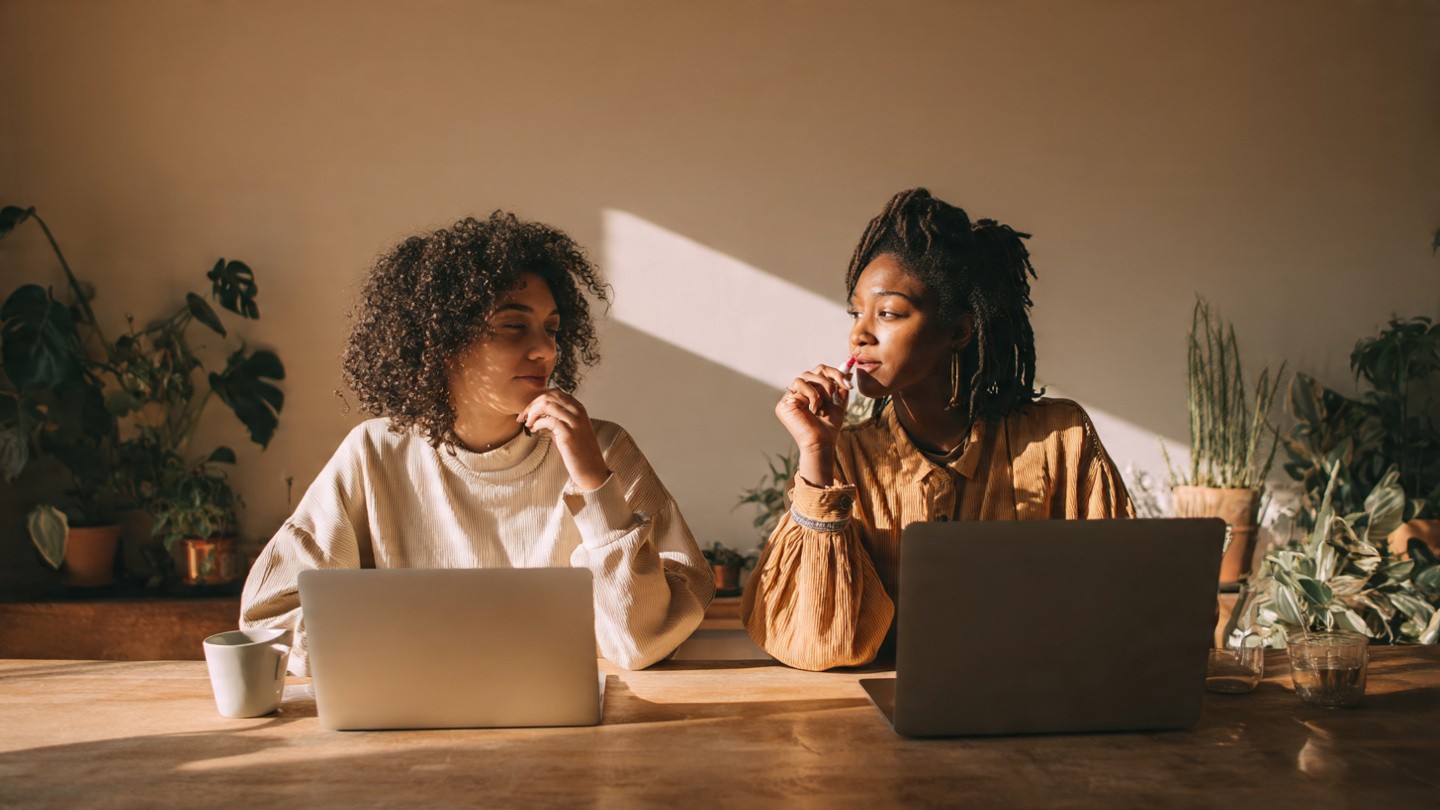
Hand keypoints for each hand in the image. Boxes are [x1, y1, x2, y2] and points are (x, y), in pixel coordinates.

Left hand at [518, 390, 609, 490]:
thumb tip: (538, 416)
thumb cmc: (578, 453)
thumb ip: (556, 421)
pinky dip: (536, 423)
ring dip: (532, 412)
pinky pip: (547, 420)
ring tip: (527, 424)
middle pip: (549, 395)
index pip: (555, 393)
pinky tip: (533, 430)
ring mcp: (574, 421)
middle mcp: (578, 411)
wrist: (591, 470)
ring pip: (547, 404)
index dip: (538, 399)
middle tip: (523, 417)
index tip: (528, 410)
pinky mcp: (569, 433)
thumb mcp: (567, 431)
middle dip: (532, 404)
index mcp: (578, 408)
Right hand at [775, 365, 848, 483]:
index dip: (834, 373)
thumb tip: (849, 370)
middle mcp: (799, 392)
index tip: (848, 384)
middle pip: (813, 371)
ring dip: (820, 386)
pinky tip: (814, 408)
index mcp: (810, 391)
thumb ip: (841, 387)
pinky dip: (812, 394)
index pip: (820, 372)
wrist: (822, 443)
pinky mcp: (784, 403)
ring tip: (825, 401)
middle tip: (837, 391)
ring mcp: (790, 397)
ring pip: (805, 376)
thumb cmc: (829, 427)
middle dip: (829, 379)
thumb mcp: (839, 403)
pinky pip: (798, 384)